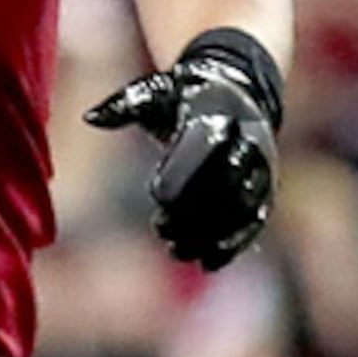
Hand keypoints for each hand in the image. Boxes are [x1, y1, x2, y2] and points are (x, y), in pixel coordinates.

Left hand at [82, 37, 279, 268]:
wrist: (237, 95)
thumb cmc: (181, 98)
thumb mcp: (153, 94)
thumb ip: (124, 105)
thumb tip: (91, 117)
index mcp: (217, 113)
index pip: (204, 145)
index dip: (184, 171)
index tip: (158, 197)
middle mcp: (247, 141)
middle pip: (227, 181)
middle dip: (196, 210)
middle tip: (161, 231)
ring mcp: (260, 169)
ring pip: (244, 206)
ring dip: (213, 233)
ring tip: (177, 252)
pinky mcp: (266, 190)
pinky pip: (256, 220)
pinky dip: (234, 244)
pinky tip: (208, 263)